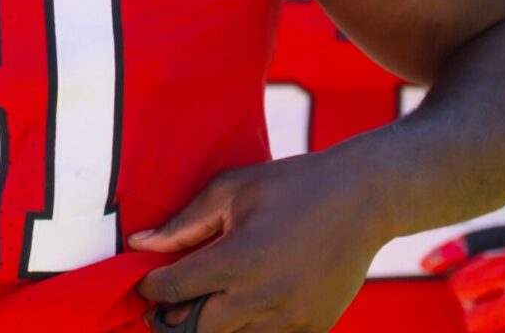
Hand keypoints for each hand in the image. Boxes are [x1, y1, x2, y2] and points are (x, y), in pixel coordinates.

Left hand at [129, 152, 383, 331]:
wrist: (364, 199)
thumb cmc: (293, 185)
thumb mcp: (231, 190)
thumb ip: (183, 223)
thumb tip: (140, 244)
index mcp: (237, 260)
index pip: (172, 290)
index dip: (150, 288)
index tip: (146, 283)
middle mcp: (262, 298)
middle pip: (194, 329)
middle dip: (174, 318)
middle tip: (169, 304)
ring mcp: (290, 319)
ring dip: (212, 325)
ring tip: (209, 302)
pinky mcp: (313, 327)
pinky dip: (249, 328)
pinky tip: (246, 304)